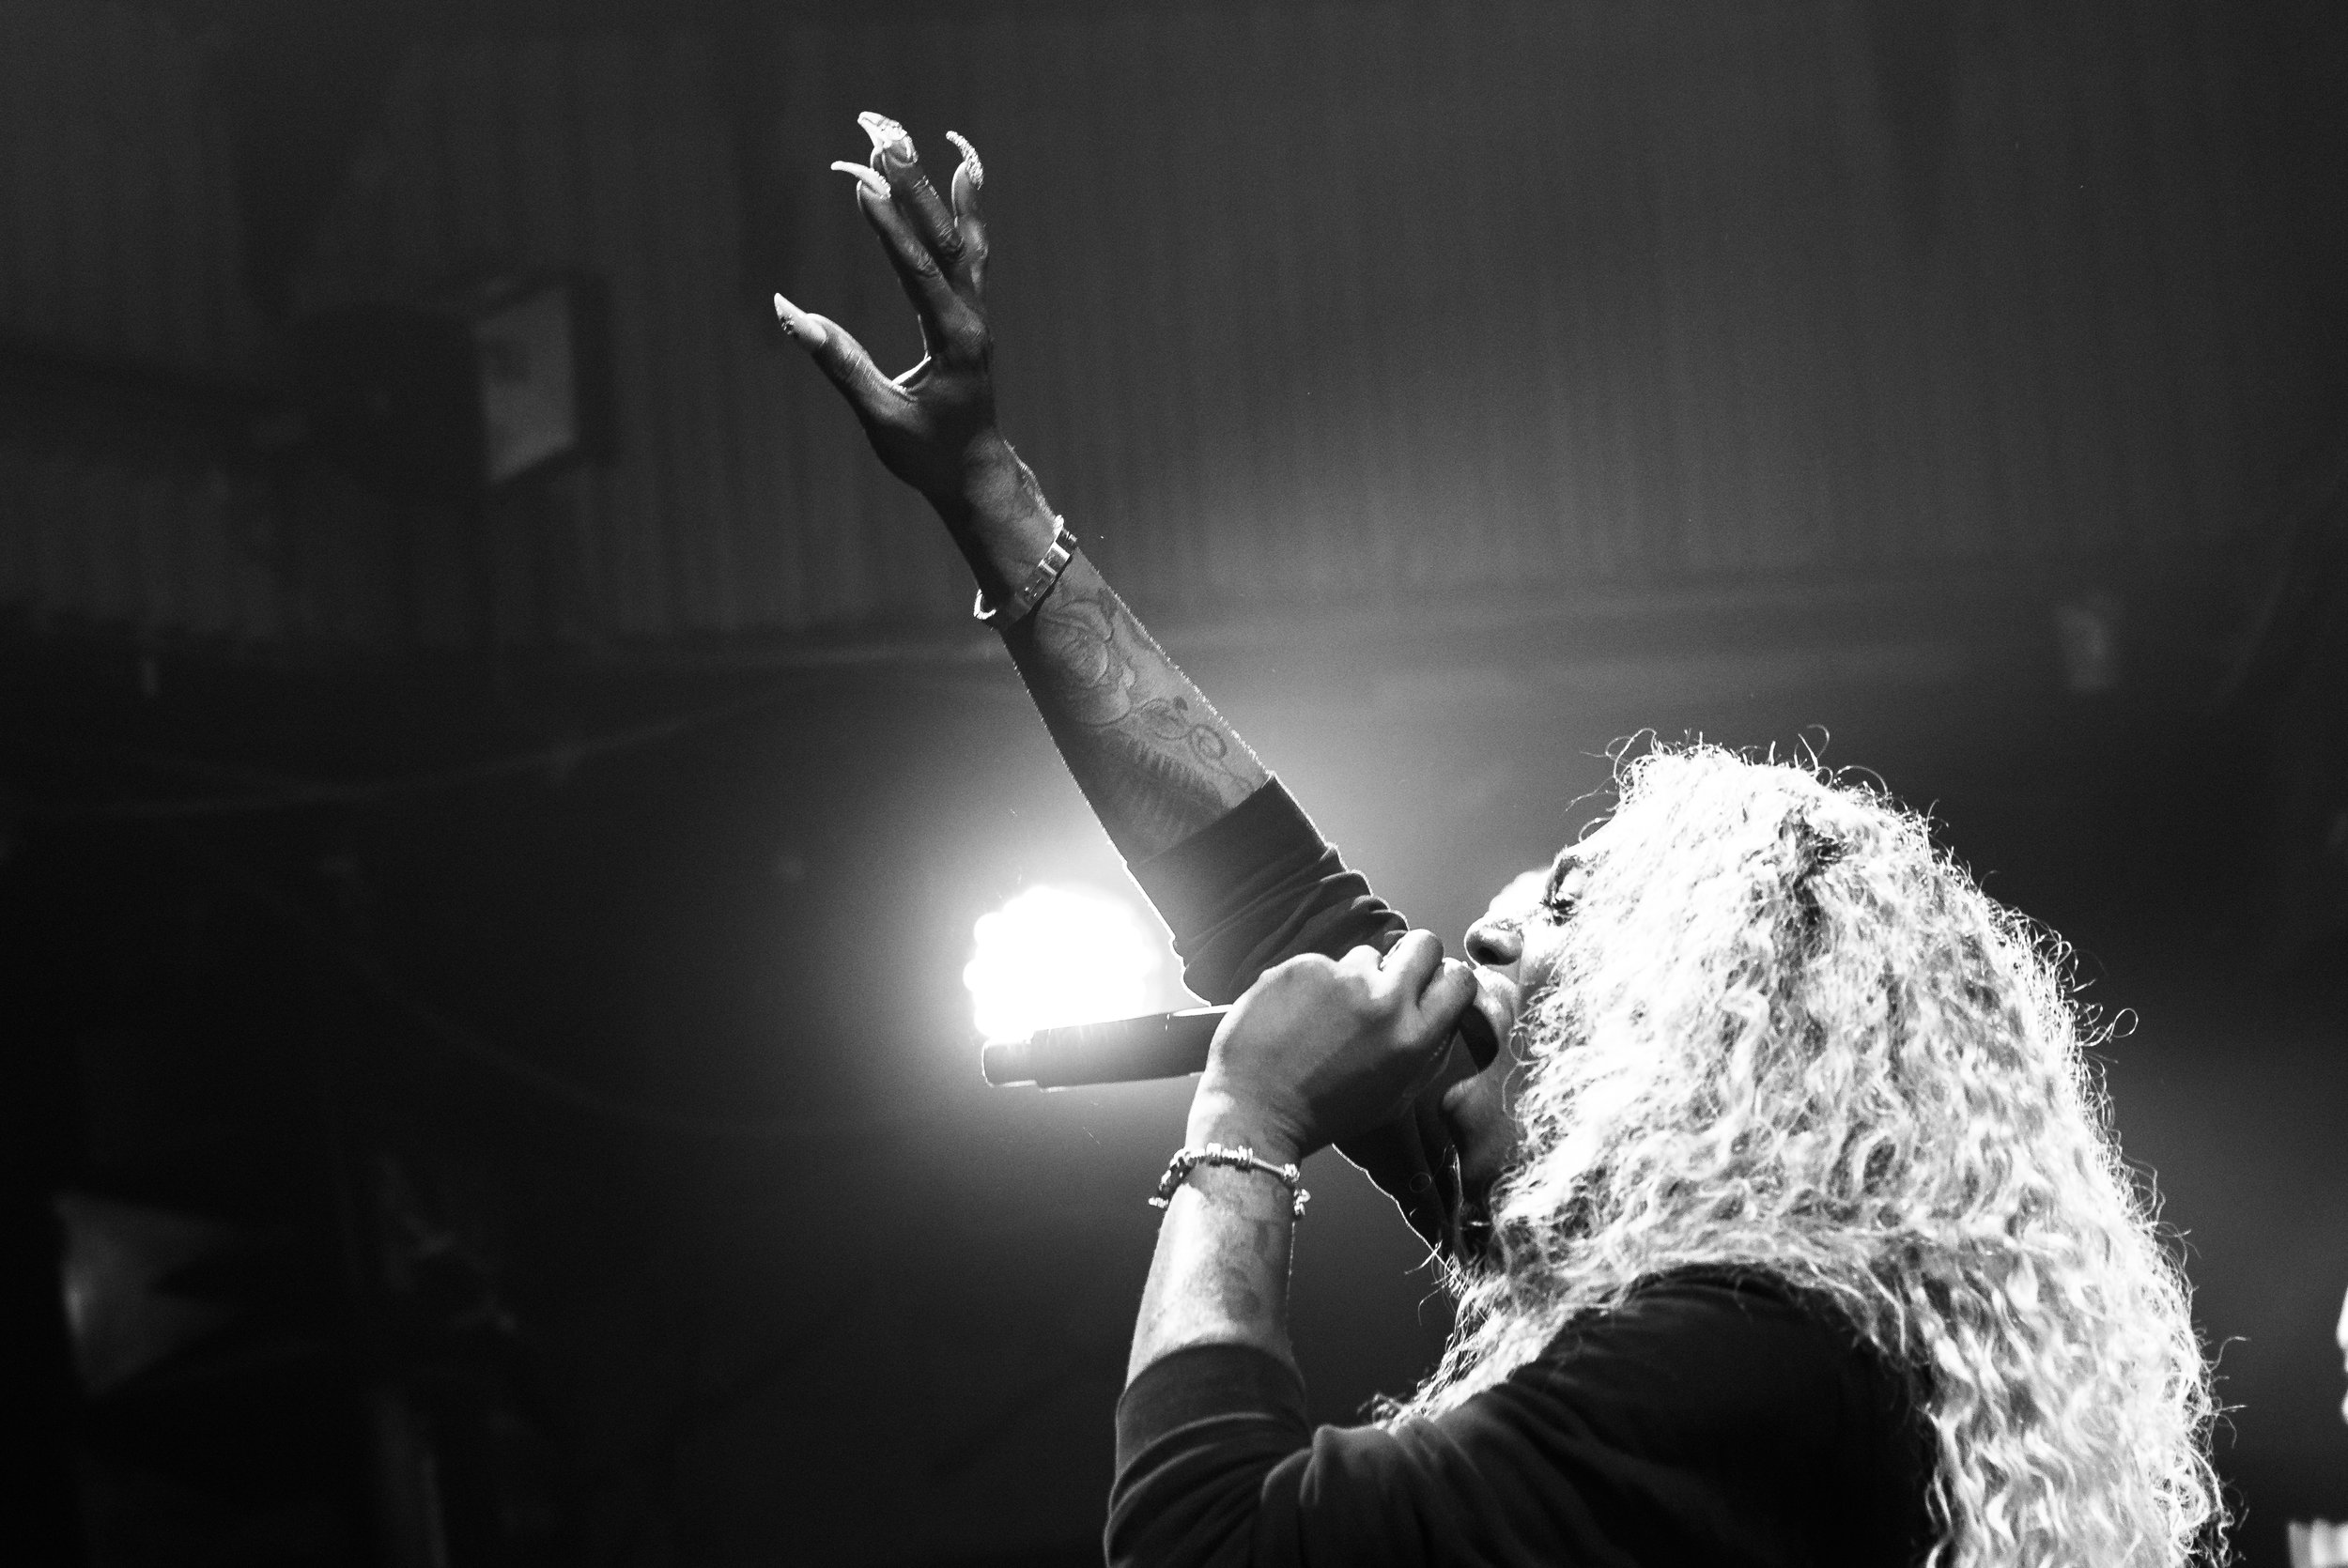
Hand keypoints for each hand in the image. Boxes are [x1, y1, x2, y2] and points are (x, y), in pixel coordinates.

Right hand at [773, 114, 1018, 528]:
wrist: (975, 474)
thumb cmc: (926, 454)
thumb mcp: (880, 416)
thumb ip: (839, 364)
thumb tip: (790, 315)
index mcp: (953, 343)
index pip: (921, 275)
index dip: (892, 230)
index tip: (866, 184)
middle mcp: (970, 320)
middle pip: (945, 242)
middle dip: (914, 187)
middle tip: (887, 138)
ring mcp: (975, 314)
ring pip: (963, 241)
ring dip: (941, 190)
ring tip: (930, 143)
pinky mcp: (970, 314)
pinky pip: (970, 253)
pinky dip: (965, 211)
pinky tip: (961, 175)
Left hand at [1190, 931, 1479, 1161]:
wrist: (1255, 1111)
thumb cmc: (1324, 1112)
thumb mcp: (1394, 1096)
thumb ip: (1424, 1052)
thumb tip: (1441, 1013)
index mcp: (1413, 1040)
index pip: (1459, 980)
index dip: (1447, 978)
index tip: (1433, 984)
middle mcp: (1384, 1002)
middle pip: (1424, 943)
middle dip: (1414, 955)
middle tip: (1391, 977)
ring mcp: (1341, 978)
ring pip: (1364, 955)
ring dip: (1352, 978)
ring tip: (1324, 1018)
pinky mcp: (1303, 966)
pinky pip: (1319, 964)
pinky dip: (1310, 984)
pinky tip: (1293, 1017)